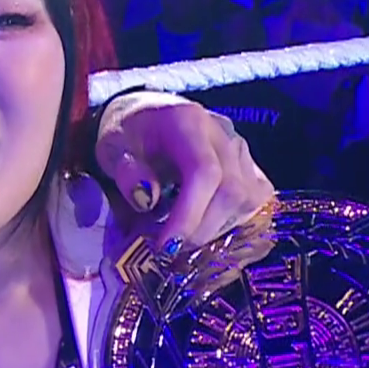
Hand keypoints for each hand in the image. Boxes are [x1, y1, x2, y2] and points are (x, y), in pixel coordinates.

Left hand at [95, 92, 274, 252]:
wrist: (147, 116)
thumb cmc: (128, 134)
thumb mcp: (112, 147)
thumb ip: (126, 171)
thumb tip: (147, 199)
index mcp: (188, 122)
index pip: (204, 172)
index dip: (189, 214)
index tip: (166, 246)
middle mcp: (224, 134)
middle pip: (232, 191)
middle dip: (201, 230)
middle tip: (169, 251)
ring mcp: (243, 150)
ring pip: (248, 200)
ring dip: (216, 230)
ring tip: (183, 239)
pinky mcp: (251, 166)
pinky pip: (256, 201)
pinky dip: (234, 223)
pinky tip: (206, 229)